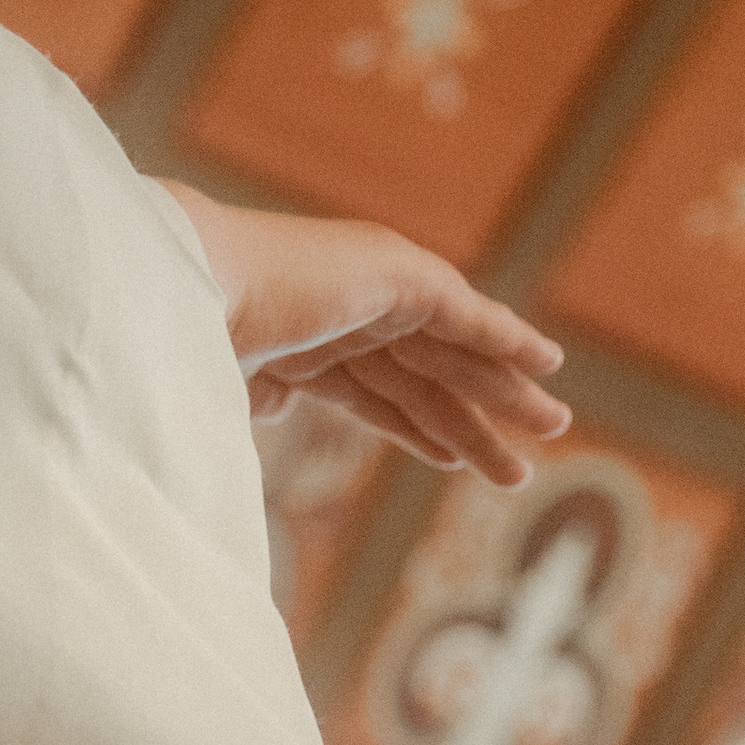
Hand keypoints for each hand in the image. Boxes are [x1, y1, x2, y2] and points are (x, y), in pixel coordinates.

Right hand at [159, 189, 570, 485]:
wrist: (192, 289)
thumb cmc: (195, 337)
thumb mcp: (234, 378)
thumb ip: (264, 389)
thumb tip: (278, 407)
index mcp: (314, 336)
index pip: (380, 393)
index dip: (420, 429)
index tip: (454, 461)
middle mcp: (353, 307)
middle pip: (428, 379)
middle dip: (474, 419)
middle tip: (518, 468)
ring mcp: (378, 287)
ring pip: (457, 356)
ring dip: (506, 392)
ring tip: (552, 427)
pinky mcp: (402, 277)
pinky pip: (470, 317)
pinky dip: (509, 338)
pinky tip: (548, 364)